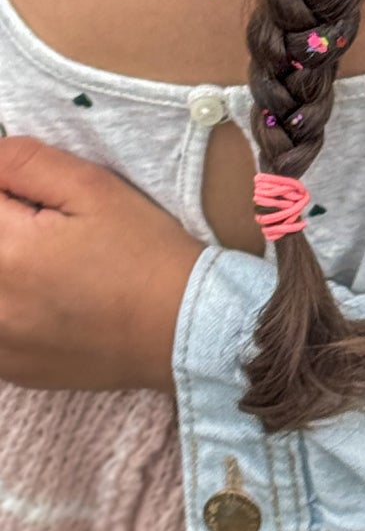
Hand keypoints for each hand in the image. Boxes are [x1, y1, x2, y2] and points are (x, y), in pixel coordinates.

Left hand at [0, 138, 201, 392]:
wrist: (180, 328)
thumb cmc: (143, 250)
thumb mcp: (94, 187)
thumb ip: (25, 163)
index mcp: (6, 251)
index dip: (8, 190)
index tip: (36, 199)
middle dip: (9, 225)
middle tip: (48, 228)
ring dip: (7, 264)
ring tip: (50, 266)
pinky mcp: (8, 367)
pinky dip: (9, 304)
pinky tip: (43, 299)